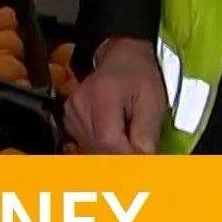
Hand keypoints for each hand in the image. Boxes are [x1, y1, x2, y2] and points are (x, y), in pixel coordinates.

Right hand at [63, 38, 165, 153]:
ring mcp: (71, 113)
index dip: (126, 158)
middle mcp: (80, 106)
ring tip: (127, 139)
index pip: (108, 141)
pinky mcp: (68, 119)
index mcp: (102, 97)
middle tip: (139, 153)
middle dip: (121, 156)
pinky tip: (114, 135)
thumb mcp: (152, 101)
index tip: (143, 163)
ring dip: (111, 152)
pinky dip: (102, 146)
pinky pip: (85, 143)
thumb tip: (143, 163)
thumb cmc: (140, 77)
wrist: (121, 57)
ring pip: (91, 149)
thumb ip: (146, 134)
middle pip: (98, 148)